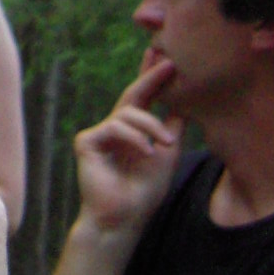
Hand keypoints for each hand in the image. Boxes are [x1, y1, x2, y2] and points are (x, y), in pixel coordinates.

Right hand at [72, 52, 183, 238]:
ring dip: (151, 126)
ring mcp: (99, 134)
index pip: (143, 98)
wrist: (125, 218)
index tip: (165, 56)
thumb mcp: (167, 152)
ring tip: (166, 144)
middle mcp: (114, 128)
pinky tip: (146, 152)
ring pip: (127, 113)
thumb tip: (187, 99)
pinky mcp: (86, 141)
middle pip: (133, 95)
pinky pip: (113, 127)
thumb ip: (172, 125)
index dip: (152, 76)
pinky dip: (133, 138)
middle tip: (168, 62)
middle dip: (150, 77)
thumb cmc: (145, 190)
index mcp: (133, 130)